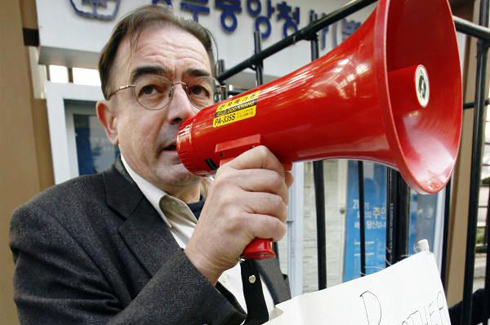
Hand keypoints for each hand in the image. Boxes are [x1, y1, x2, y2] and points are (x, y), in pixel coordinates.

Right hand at [184, 146, 293, 284]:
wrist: (204, 253)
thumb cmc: (220, 225)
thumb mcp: (234, 196)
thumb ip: (260, 183)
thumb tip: (287, 175)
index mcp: (227, 172)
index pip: (262, 154)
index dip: (277, 167)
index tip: (277, 180)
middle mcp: (228, 183)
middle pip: (275, 179)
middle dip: (282, 197)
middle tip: (272, 210)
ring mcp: (231, 202)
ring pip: (277, 203)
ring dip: (279, 218)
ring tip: (266, 223)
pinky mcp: (238, 222)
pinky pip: (274, 224)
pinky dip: (276, 232)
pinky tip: (266, 234)